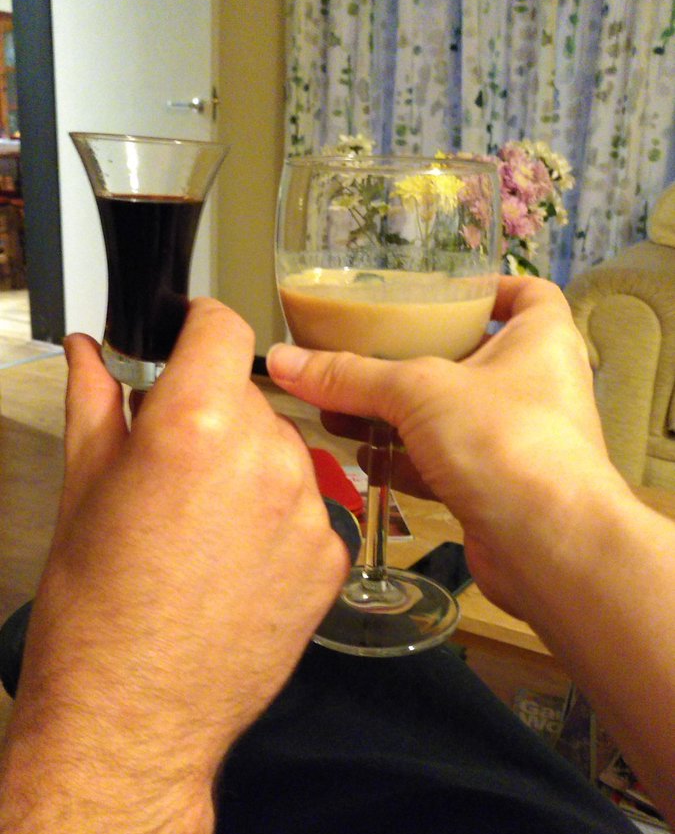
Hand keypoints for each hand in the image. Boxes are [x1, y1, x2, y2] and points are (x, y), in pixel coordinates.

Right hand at [0, 299, 348, 833]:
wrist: (135, 717)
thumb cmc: (94, 610)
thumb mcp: (84, 489)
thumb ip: (97, 403)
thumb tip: (89, 353)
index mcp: (195, 424)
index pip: (223, 328)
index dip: (200, 328)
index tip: (188, 341)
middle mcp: (266, 456)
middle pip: (252, 398)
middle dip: (215, 416)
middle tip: (174, 466)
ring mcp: (308, 509)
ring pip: (284, 452)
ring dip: (250, 468)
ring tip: (203, 528)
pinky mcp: (331, 559)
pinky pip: (309, 508)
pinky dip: (279, 519)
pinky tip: (236, 563)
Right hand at [267, 277, 621, 619]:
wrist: (550, 547)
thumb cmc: (505, 441)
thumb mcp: (419, 392)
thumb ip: (350, 375)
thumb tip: (281, 360)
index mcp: (540, 338)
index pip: (525, 293)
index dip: (488, 286)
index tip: (440, 290)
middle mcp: (536, 385)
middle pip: (471, 356)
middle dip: (414, 360)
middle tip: (361, 352)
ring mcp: (518, 440)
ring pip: (450, 416)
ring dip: (398, 416)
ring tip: (339, 409)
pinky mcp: (496, 488)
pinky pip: (443, 463)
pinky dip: (405, 461)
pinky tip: (362, 460)